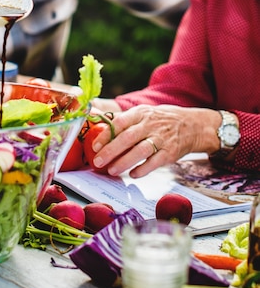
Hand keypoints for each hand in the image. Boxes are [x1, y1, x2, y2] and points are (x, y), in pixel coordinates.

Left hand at [89, 104, 221, 177]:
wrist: (192, 125)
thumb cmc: (160, 120)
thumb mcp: (143, 113)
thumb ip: (122, 120)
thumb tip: (96, 124)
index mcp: (140, 113)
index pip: (119, 122)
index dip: (106, 135)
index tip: (94, 146)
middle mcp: (150, 124)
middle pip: (128, 138)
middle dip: (110, 151)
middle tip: (98, 162)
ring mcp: (162, 138)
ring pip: (140, 151)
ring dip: (124, 162)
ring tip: (112, 170)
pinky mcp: (171, 152)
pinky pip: (155, 162)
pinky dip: (143, 169)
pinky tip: (133, 174)